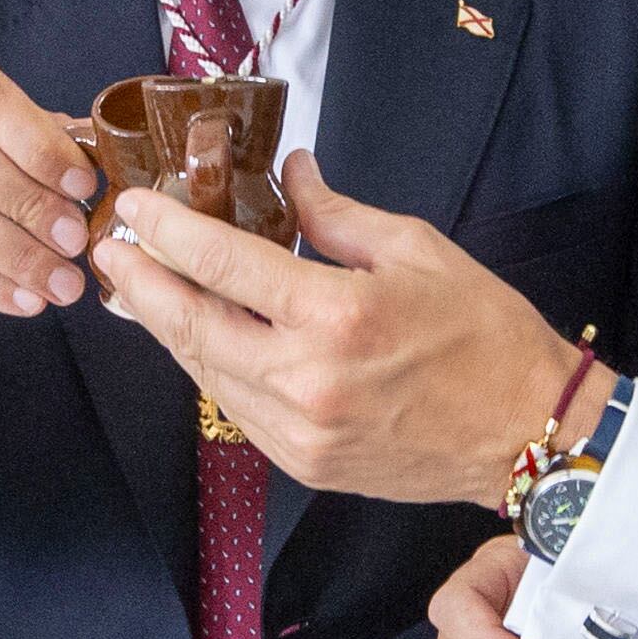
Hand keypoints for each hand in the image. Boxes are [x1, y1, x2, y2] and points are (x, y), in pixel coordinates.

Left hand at [96, 153, 581, 503]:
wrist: (528, 433)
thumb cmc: (486, 338)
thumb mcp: (416, 250)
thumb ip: (336, 216)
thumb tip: (289, 175)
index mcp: (337, 316)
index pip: (222, 264)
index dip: (167, 232)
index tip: (135, 209)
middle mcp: (307, 380)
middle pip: (192, 325)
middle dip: (140, 285)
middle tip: (109, 250)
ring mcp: (300, 431)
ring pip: (205, 372)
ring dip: (167, 328)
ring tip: (141, 290)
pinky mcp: (304, 464)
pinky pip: (235, 408)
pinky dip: (210, 369)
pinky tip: (199, 338)